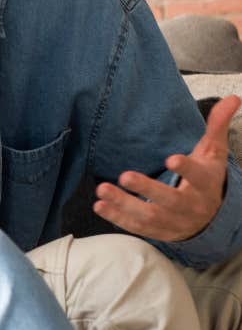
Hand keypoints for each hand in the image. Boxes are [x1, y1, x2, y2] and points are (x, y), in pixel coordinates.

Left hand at [93, 94, 240, 241]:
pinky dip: (118, 218)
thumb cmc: (207, 177)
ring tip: (101, 189)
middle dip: (147, 189)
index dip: (186, 169)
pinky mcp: (159, 232)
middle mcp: (191, 205)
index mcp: (206, 183)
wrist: (211, 217)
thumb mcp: (213, 152)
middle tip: (124, 176)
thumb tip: (233, 97)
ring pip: (150, 216)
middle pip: (170, 200)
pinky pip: (138, 228)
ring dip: (124, 204)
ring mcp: (175, 222)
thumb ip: (217, 125)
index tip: (171, 159)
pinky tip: (100, 205)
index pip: (198, 176)